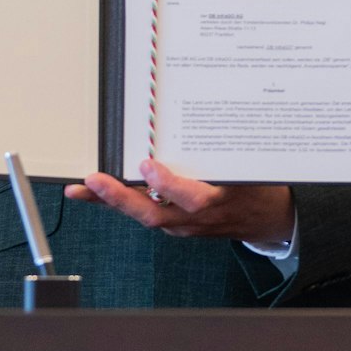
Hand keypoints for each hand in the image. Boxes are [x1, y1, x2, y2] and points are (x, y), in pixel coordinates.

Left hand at [64, 158, 293, 246]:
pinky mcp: (176, 225)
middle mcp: (196, 218)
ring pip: (144, 215)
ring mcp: (184, 225)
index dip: (166, 184)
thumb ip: (225, 156)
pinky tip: (102, 193)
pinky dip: (123, 203)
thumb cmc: (259, 189)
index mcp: (218, 201)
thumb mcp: (251, 170)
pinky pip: (147, 214)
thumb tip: (202, 124)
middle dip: (119, 198)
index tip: (147, 166)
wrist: (268, 221)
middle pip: (153, 212)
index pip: (189, 198)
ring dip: (112, 202)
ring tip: (82, 188)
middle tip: (93, 181)